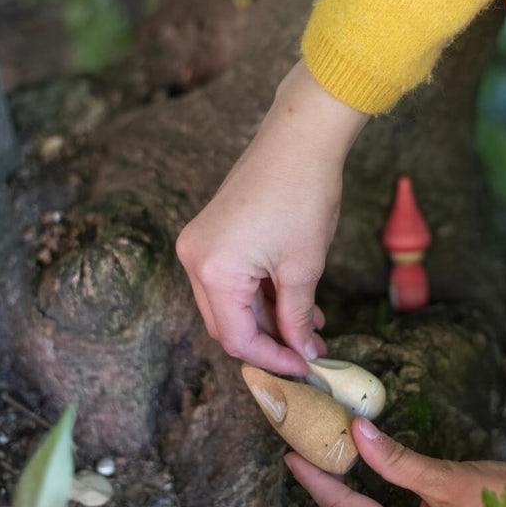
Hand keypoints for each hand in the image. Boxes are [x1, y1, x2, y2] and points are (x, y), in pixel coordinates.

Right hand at [176, 61, 367, 374]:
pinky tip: (295, 300)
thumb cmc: (304, 197)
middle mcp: (194, 259)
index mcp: (213, 271)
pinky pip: (232, 279)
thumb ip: (297, 317)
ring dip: (268, 318)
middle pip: (228, 323)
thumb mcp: (303, 269)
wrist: (300, 139)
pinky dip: (260, 294)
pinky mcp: (212, 233)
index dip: (273, 359)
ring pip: (231, 303)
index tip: (305, 367)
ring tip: (310, 325)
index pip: (238, 338)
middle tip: (307, 350)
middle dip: (270, 341)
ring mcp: (199, 244)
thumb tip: (303, 352)